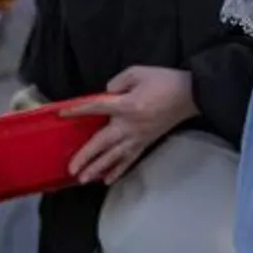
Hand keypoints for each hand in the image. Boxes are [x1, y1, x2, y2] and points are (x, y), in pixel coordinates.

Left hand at [66, 66, 198, 184]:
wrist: (191, 95)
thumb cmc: (164, 81)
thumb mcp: (138, 72)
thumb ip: (117, 82)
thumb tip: (106, 93)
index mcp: (126, 106)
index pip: (96, 108)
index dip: (78, 110)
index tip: (62, 113)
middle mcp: (129, 126)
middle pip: (102, 143)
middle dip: (86, 157)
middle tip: (71, 169)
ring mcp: (138, 137)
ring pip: (114, 157)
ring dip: (98, 168)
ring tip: (83, 179)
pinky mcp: (146, 142)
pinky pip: (129, 159)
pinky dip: (118, 170)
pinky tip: (107, 180)